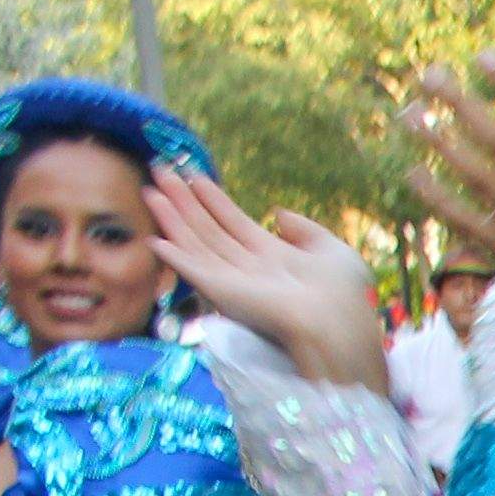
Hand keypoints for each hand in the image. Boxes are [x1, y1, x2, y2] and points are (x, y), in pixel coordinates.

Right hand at [143, 171, 391, 389]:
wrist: (337, 324)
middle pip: (209, 229)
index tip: (194, 176)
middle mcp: (250, 268)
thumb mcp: (330, 249)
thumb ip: (303, 229)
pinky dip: (175, 256)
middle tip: (160, 170)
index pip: (236, 223)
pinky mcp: (223, 294)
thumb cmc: (342, 294)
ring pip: (196, 243)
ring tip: (151, 189)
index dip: (214, 199)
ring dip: (173, 218)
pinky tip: (155, 239)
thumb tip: (277, 214)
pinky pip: (193, 271)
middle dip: (184, 201)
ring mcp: (234, 281)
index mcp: (275, 257)